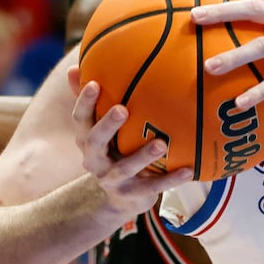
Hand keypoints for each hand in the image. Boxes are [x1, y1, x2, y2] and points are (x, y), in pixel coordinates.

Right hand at [67, 67, 176, 220]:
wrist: (120, 197)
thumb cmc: (114, 150)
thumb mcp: (101, 129)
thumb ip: (92, 101)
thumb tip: (75, 66)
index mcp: (87, 140)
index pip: (80, 120)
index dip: (84, 102)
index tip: (94, 84)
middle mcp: (94, 160)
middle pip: (96, 141)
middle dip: (107, 125)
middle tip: (122, 109)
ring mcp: (112, 179)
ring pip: (125, 167)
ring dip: (142, 156)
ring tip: (161, 143)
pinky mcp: (132, 195)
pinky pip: (153, 187)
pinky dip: (171, 180)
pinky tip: (189, 170)